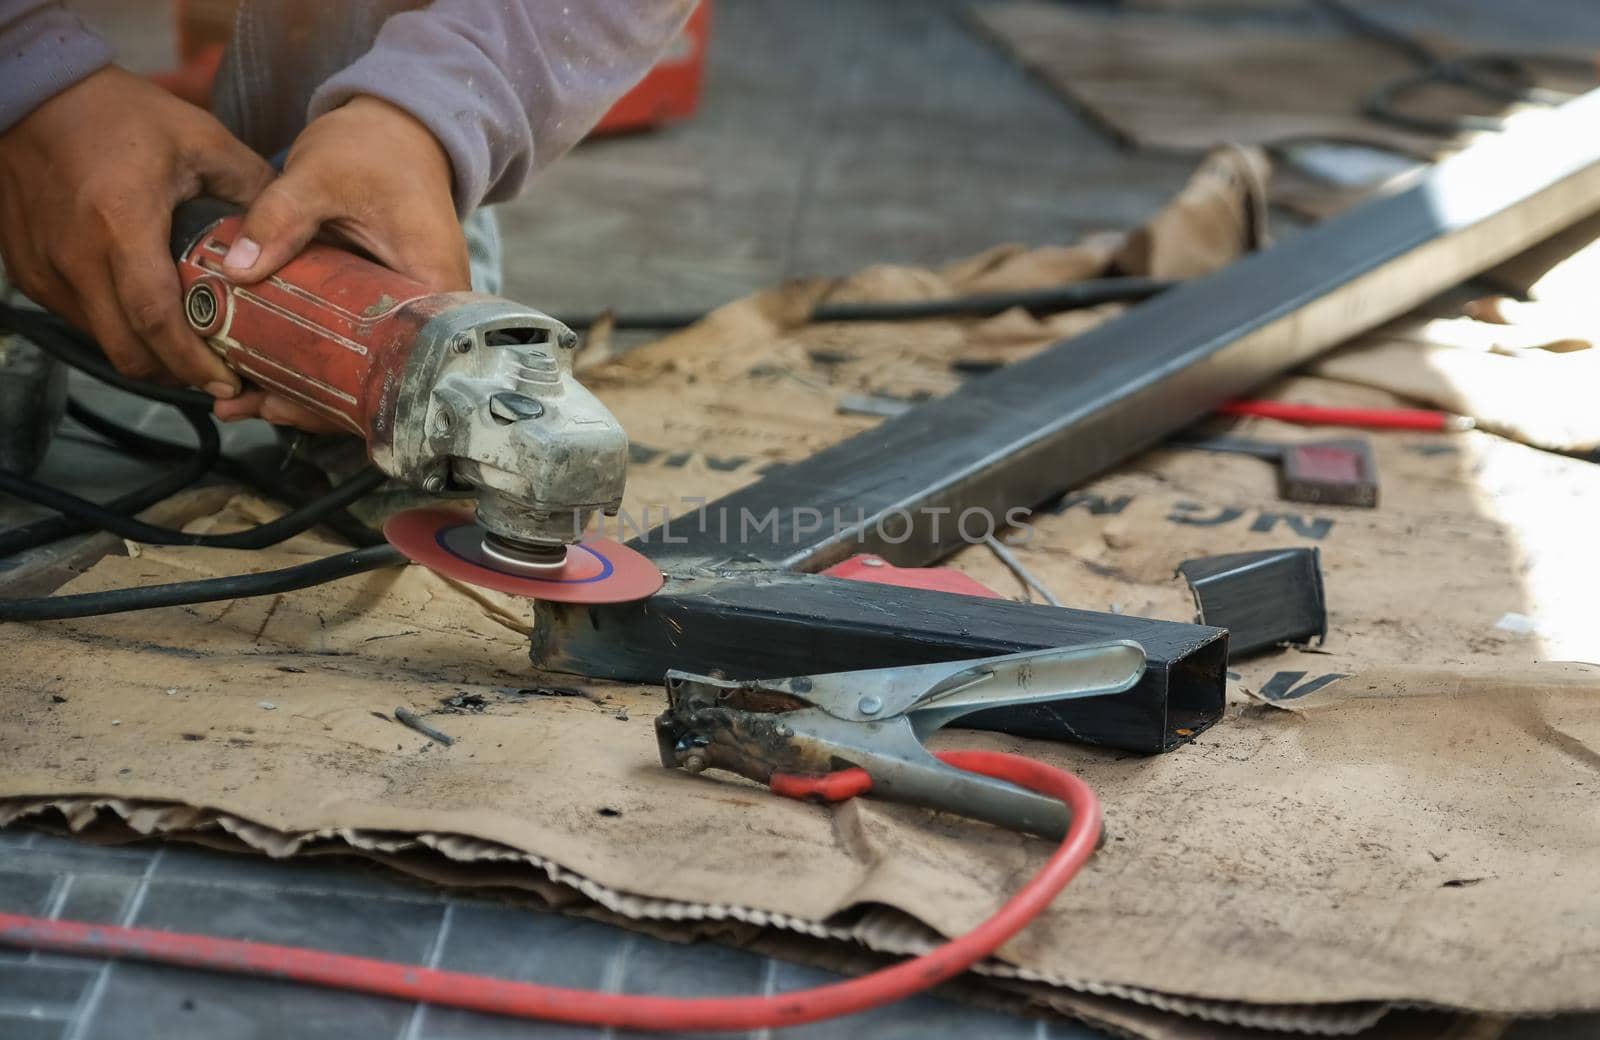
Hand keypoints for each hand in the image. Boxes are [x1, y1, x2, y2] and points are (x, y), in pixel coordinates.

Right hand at [0, 67, 273, 395]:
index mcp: (121, 224)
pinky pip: (80, 320)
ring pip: (103, 341)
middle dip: (177, 373)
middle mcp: (76, 256)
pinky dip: (116, 328)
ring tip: (188, 346)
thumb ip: (253, 188)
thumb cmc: (120, 113)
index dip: (194, 362)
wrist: (36, 94)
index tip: (228, 381)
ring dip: (147, 353)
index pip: (157, 320)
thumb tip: (296, 234)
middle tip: (217, 372)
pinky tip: (146, 315)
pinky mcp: (29, 271)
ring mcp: (46, 267)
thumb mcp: (201, 140)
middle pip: (129, 349)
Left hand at [213, 95, 469, 430]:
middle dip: (309, 403)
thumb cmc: (376, 148)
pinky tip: (256, 366)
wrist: (396, 129)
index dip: (346, 399)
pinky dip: (304, 360)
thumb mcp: (322, 176)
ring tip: (237, 398)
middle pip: (374, 383)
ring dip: (299, 389)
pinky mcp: (378, 308)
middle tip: (244, 405)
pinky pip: (347, 347)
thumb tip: (237, 270)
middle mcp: (426, 315)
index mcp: (433, 289)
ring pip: (357, 372)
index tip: (288, 404)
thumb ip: (279, 218)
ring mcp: (402, 315)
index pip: (400, 368)